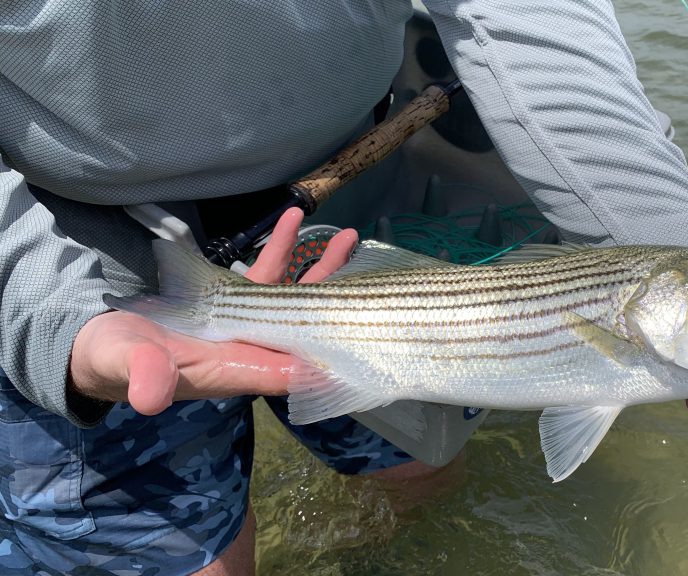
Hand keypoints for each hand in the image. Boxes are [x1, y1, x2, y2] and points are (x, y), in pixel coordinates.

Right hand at [69, 208, 357, 415]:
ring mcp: (247, 326)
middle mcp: (251, 349)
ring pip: (295, 296)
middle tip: (367, 269)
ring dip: (320, 267)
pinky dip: (283, 248)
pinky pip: (268, 275)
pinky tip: (295, 219)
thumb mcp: (126, 365)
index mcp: (235, 369)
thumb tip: (151, 395)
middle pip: (308, 326)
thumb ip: (143, 376)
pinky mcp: (235, 304)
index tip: (359, 336)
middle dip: (339, 298)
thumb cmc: (116, 359)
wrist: (101, 344)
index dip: (325, 355)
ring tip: (349, 236)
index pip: (292, 367)